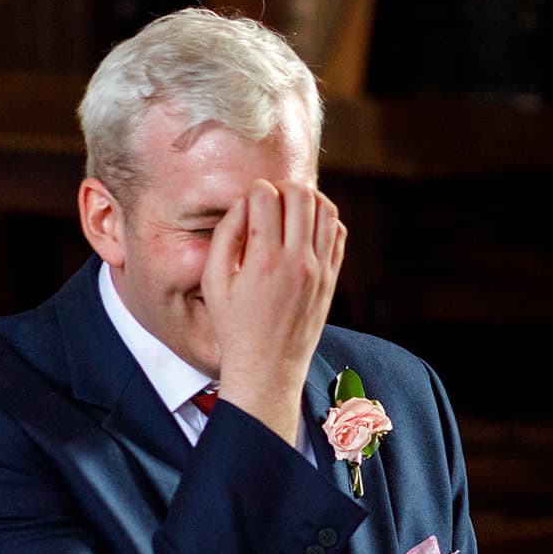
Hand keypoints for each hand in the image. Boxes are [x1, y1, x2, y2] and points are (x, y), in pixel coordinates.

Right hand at [204, 179, 346, 441]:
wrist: (268, 366)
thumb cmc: (234, 326)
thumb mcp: (214, 283)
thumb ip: (225, 237)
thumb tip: (242, 203)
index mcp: (263, 261)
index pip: (266, 197)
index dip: (254, 190)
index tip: (248, 201)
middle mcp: (297, 262)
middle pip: (301, 195)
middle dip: (282, 188)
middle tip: (270, 199)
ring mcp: (320, 269)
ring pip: (326, 209)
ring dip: (307, 199)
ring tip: (289, 208)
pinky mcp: (332, 278)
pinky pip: (338, 233)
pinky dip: (324, 220)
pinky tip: (306, 227)